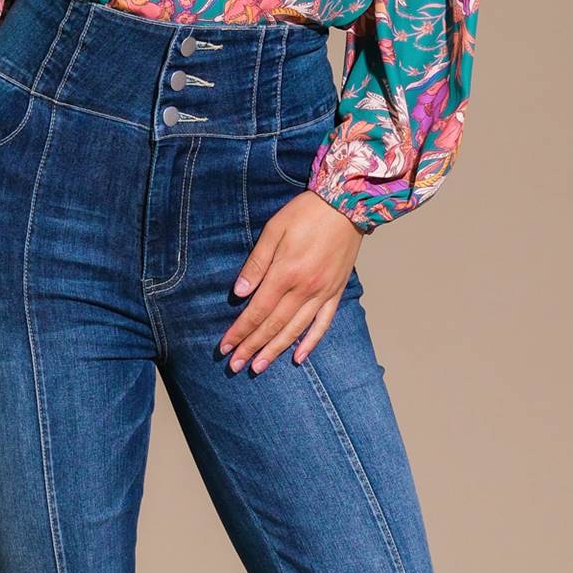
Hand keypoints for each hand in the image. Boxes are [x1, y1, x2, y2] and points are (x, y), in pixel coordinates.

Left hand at [219, 191, 363, 373]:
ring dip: (274, 350)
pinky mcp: (336, 292)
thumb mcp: (274, 230)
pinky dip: (310, 343)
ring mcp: (322, 293)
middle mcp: (304, 288)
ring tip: (257, 367)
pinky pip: (322, 324)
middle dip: (252, 347)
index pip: (257, 310)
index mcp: (286, 272)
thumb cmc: (306, 213)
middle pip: (273, 325)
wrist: (347, 205)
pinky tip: (298, 357)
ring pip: (295, 330)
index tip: (225, 347)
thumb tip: (239, 293)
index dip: (240, 331)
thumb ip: (257, 262)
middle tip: (234, 366)